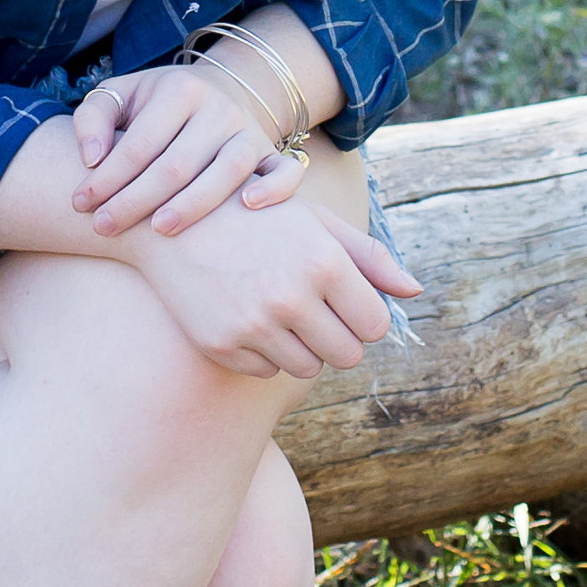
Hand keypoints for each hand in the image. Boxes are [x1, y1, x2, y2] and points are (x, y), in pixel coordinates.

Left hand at [71, 61, 305, 238]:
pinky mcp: (272, 154)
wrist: (213, 95)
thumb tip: (91, 159)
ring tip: (159, 230)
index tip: (80, 204)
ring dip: (192, 205)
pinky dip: (273, 190)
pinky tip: (246, 208)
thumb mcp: (119, 96)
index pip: (140, 142)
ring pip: (227, 172)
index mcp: (181, 88)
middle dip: (136, 200)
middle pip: (177, 164)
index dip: (107, 177)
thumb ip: (93, 119)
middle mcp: (221, 107)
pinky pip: (285, 173)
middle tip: (105, 226)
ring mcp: (251, 132)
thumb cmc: (154, 107)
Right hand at [126, 190, 420, 380]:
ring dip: (303, 347)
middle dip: (339, 338)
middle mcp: (291, 296)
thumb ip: (369, 258)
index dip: (364, 317)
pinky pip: (267, 371)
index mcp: (323, 262)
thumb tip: (415, 292)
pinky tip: (247, 314)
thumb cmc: (257, 215)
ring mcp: (254, 324)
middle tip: (315, 312)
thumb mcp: (315, 222)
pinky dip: (265, 352)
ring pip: (309, 368)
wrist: (171, 217)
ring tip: (280, 310)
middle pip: (347, 355)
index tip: (346, 304)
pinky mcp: (222, 345)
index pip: (375, 325)